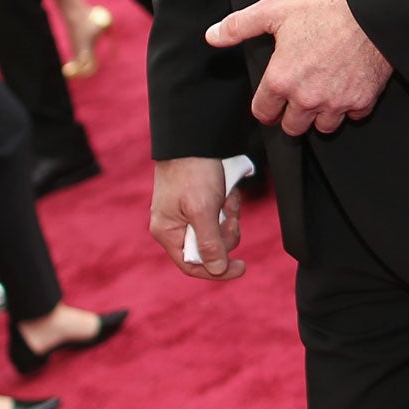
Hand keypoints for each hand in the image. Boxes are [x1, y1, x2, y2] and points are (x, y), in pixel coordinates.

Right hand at [150, 157, 245, 280]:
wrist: (194, 137)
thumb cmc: (192, 171)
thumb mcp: (202, 210)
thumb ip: (209, 242)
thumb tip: (218, 269)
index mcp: (168, 232)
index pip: (191, 265)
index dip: (216, 271)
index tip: (241, 267)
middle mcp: (176, 226)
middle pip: (209, 249)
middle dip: (226, 235)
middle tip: (231, 218)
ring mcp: (188, 213)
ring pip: (218, 231)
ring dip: (229, 217)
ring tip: (228, 199)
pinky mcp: (201, 201)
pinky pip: (220, 214)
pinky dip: (229, 205)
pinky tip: (228, 191)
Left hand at [207, 0, 392, 135]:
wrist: (373, 10)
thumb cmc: (325, 7)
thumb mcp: (275, 8)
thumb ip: (239, 25)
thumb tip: (212, 36)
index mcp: (281, 80)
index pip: (263, 113)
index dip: (266, 105)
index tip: (273, 97)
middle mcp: (307, 99)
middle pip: (292, 127)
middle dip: (293, 114)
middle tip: (299, 93)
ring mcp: (336, 103)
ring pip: (323, 127)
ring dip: (321, 114)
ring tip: (323, 93)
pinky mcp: (363, 101)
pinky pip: (353, 115)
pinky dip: (350, 105)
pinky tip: (348, 86)